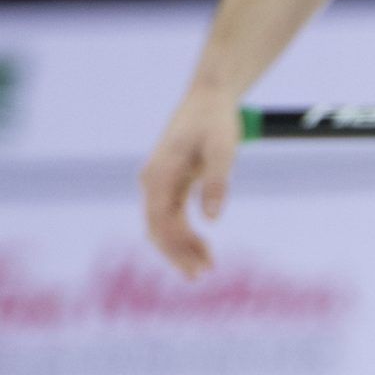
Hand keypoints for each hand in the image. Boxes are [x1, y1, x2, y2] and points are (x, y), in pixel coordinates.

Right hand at [141, 83, 241, 278]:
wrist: (208, 98)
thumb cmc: (215, 122)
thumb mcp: (222, 150)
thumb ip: (217, 182)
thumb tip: (212, 219)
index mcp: (159, 174)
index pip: (161, 221)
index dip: (178, 247)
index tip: (200, 266)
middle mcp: (152, 181)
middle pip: (157, 228)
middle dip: (177, 254)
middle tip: (202, 275)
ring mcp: (157, 183)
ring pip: (162, 225)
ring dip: (180, 247)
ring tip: (207, 265)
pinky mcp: (168, 183)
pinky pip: (169, 215)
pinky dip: (183, 233)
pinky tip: (202, 246)